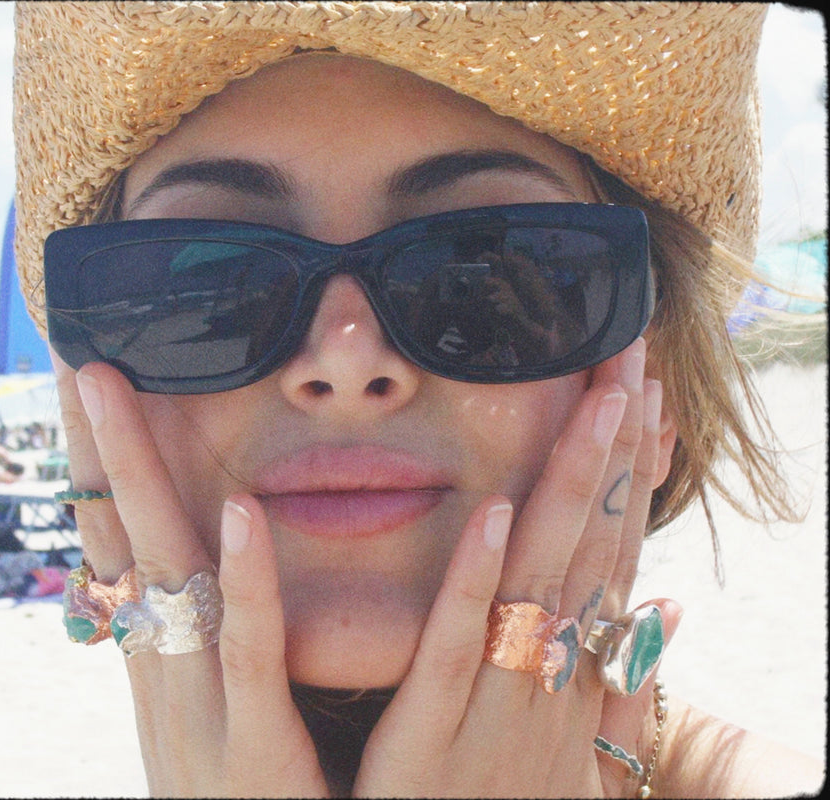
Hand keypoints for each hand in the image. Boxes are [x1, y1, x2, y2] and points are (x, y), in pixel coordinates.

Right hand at [52, 352, 327, 796]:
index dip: (102, 465)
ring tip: (114, 391)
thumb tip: (212, 573)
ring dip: (137, 478)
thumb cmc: (252, 797)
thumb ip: (215, 644)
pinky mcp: (253, 748)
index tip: (92, 392)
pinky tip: (235, 509)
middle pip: (125, 538)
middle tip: (80, 361)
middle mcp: (163, 672)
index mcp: (162, 662)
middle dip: (100, 448)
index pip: (122, 543)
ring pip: (163, 573)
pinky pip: (247, 651)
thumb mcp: (216, 716)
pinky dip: (240, 579)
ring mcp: (198, 707)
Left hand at [353, 339, 680, 796]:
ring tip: (600, 401)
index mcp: (570, 669)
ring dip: (573, 488)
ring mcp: (498, 701)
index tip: (642, 395)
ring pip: (543, 579)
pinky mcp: (434, 734)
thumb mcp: (571, 738)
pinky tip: (494, 513)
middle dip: (614, 450)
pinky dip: (480, 581)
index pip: (610, 549)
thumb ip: (617, 669)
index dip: (630, 471)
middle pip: (590, 544)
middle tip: (631, 358)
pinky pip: (458, 648)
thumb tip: (670, 600)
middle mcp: (549, 674)